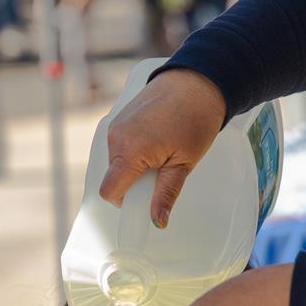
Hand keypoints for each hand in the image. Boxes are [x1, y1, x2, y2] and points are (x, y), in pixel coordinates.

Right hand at [99, 68, 226, 227]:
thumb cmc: (195, 120)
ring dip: (135, 166)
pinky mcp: (118, 118)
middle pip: (115, 177)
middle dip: (135, 183)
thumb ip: (166, 194)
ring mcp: (115, 126)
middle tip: (164, 170)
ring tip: (163, 152)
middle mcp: (115, 138)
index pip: (110, 191)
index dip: (125, 203)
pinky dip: (134, 150)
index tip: (143, 203)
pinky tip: (156, 139)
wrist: (196, 82)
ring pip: (118, 162)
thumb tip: (158, 222)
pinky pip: (120, 146)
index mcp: (129, 152)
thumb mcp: (184, 164)